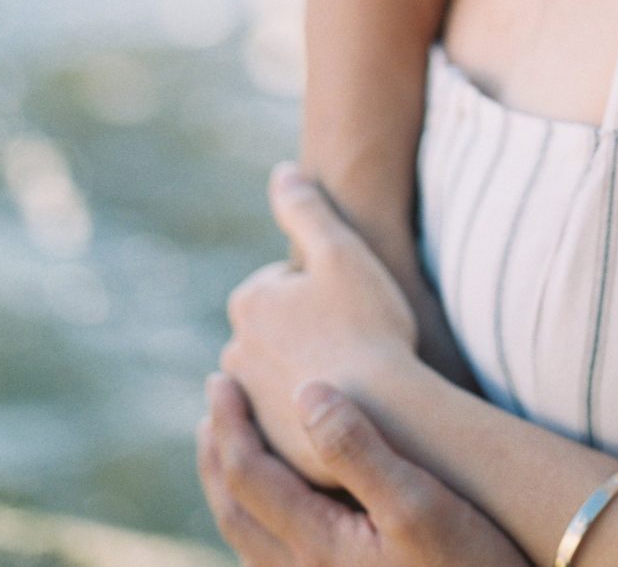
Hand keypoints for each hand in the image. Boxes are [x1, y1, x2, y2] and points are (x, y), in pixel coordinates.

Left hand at [199, 372, 528, 566]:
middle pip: (234, 511)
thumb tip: (306, 391)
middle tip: (211, 403)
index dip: (228, 426)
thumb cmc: (469, 566)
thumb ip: (360, 448)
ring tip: (229, 443)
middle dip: (216, 453)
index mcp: (315, 546)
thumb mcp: (420, 501)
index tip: (217, 381)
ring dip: (231, 483)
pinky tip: (281, 499)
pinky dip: (259, 513)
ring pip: (249, 537)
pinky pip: (274, 554)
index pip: (246, 478)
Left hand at [221, 164, 419, 484]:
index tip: (353, 306)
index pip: (285, 284)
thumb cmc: (368, 324)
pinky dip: (309, 413)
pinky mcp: (266, 445)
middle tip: (357, 339)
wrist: (383, 413)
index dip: (326, 289)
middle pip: (280, 329)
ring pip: (282, 373)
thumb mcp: (341, 250)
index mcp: (249, 302)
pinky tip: (345, 410)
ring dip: (307, 371)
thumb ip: (306, 207)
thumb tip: (283, 171)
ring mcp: (248, 403)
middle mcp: (234, 352)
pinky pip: (288, 417)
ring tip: (352, 377)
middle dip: (310, 331)